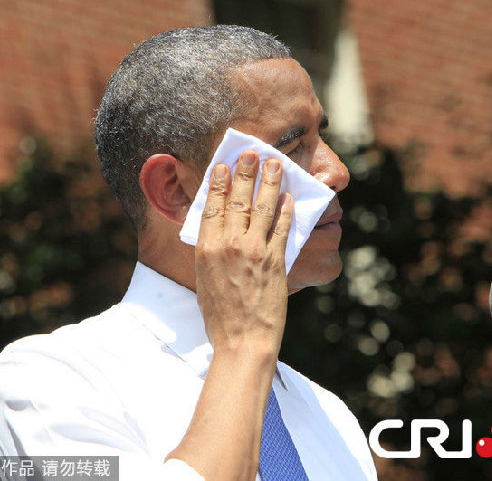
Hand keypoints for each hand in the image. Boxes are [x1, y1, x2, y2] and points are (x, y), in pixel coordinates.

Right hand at [195, 150, 293, 355]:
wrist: (243, 340)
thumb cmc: (220, 316)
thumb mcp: (204, 280)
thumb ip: (210, 253)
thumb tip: (216, 234)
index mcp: (206, 250)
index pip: (212, 207)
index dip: (219, 183)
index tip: (223, 166)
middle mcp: (229, 246)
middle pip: (237, 200)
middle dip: (245, 173)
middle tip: (251, 153)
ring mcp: (254, 251)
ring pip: (261, 207)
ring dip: (268, 182)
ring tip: (274, 163)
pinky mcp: (275, 260)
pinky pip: (281, 227)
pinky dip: (284, 209)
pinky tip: (287, 196)